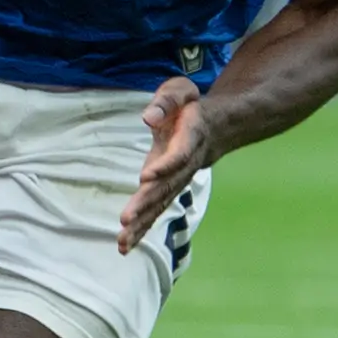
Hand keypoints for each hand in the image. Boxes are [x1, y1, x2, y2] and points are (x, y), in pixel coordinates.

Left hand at [118, 76, 212, 254]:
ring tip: (122, 241)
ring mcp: (177, 180)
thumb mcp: (180, 91)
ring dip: (141, 224)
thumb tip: (149, 116)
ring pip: (160, 205)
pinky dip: (141, 228)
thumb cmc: (191, 106)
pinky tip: (124, 246)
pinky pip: (155, 210)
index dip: (164, 166)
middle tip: (126, 219)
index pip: (178, 155)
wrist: (215, 128)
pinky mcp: (168, 189)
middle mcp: (184, 165)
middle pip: (166, 188)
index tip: (146, 177)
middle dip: (146, 204)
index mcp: (188, 139)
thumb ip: (166, 101)